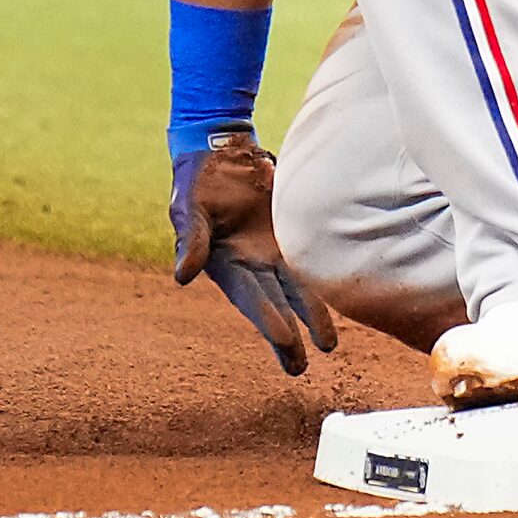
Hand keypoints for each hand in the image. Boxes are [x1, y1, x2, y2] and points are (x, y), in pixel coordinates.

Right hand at [171, 136, 336, 374]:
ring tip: (328, 347)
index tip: (285, 341)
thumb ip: (190, 239)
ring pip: (296, 291)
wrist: (222, 150)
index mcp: (226, 264)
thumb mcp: (189, 207)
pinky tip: (335, 304)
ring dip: (310, 318)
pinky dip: (319, 285)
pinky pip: (308, 264)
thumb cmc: (199, 180)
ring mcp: (271, 252)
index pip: (251, 298)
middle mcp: (251, 265)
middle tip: (300, 368)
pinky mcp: (289, 235)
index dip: (268, 319)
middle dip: (287, 337)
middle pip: (274, 306)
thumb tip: (182, 276)